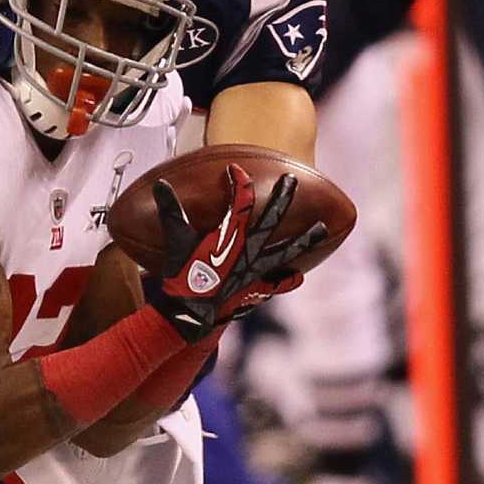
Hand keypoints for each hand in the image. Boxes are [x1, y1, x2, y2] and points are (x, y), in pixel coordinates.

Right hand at [143, 163, 327, 341]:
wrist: (190, 313)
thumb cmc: (182, 275)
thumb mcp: (175, 240)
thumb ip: (170, 211)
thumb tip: (160, 184)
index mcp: (230, 235)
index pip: (240, 201)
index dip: (239, 182)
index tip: (236, 170)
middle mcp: (249, 249)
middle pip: (271, 219)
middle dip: (281, 197)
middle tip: (291, 179)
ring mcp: (257, 269)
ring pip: (286, 250)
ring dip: (305, 239)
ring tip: (322, 227)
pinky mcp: (257, 288)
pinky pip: (277, 283)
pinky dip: (287, 279)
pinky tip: (297, 276)